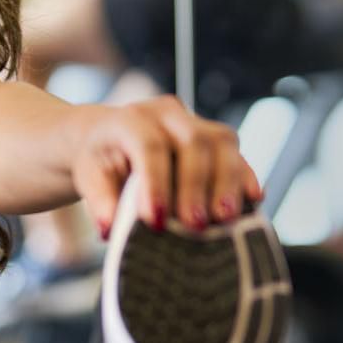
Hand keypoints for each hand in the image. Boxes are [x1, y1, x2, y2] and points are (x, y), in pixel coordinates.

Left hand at [71, 94, 261, 236]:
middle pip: (192, 141)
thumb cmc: (101, 160)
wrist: (111, 136)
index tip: (156, 221)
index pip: (148, 146)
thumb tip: (110, 228)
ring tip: (226, 218)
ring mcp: (196, 120)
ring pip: (222, 142)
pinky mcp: (216, 136)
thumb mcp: (89, 177)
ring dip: (228, 183)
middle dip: (196, 186)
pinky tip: (254, 200)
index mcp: (130, 119)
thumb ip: (99, 200)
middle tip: (195, 225)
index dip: (155, 183)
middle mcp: (166, 113)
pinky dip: (246, 176)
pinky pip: (237, 152)